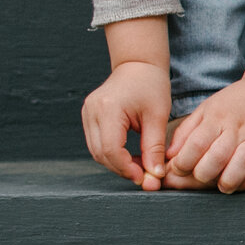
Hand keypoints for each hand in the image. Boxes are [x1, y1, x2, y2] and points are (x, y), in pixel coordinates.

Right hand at [82, 59, 174, 189]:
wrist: (137, 65)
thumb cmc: (151, 86)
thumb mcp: (158, 117)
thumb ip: (155, 148)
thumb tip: (155, 176)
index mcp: (108, 109)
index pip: (110, 149)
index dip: (126, 168)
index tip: (145, 178)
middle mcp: (91, 111)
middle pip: (100, 153)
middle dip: (123, 169)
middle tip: (146, 177)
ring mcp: (87, 113)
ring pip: (96, 151)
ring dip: (118, 164)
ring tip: (141, 167)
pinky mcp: (89, 117)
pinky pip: (97, 143)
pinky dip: (113, 154)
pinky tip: (131, 157)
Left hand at [162, 40, 244, 192]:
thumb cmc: (234, 104)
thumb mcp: (205, 110)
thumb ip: (186, 132)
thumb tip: (170, 156)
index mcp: (217, 118)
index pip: (196, 144)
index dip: (183, 163)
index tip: (180, 170)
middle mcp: (238, 129)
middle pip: (217, 157)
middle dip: (204, 175)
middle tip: (202, 178)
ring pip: (243, 164)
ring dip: (230, 180)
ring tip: (224, 185)